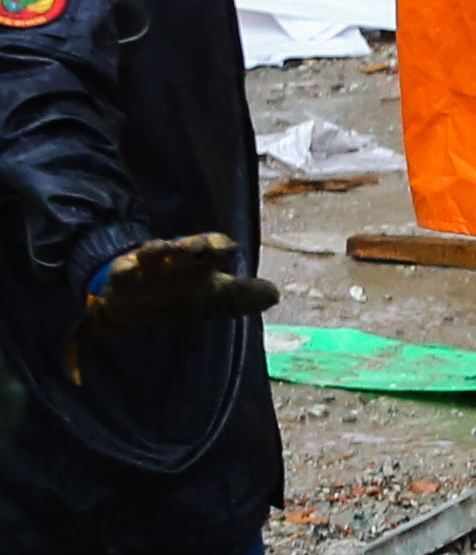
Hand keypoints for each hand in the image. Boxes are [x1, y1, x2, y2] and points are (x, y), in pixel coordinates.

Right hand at [84, 234, 272, 335]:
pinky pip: (121, 272)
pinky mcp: (122, 280)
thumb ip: (242, 296)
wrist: (141, 310)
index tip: (225, 249)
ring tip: (161, 247)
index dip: (220, 246)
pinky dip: (123, 269)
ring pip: (152, 253)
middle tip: (197, 245)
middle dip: (191, 245)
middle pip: (185, 247)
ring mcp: (148, 268)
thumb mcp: (216, 301)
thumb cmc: (184, 297)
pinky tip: (127, 268)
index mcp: (201, 262)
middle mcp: (176, 260)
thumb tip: (275, 295)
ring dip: (157, 249)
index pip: (215, 248)